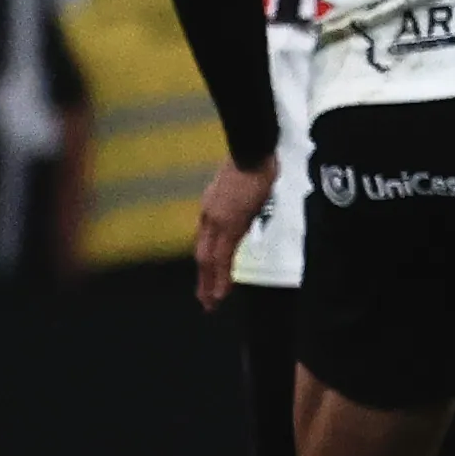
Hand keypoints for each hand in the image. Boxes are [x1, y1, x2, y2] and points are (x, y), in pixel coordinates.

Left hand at [189, 158, 279, 312]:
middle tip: (205, 300)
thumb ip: (239, 197)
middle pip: (203, 255)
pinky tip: (220, 293)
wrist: (250, 152)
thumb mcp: (240, 183)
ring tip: (211, 304)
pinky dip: (220, 278)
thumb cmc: (252, 161)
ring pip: (209, 261)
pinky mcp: (229, 227)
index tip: (207, 277)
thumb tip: (247, 201)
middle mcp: (209, 217)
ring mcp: (217, 223)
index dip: (206, 261)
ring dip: (209, 284)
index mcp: (211, 207)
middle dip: (204, 280)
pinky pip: (222, 259)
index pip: (206, 241)